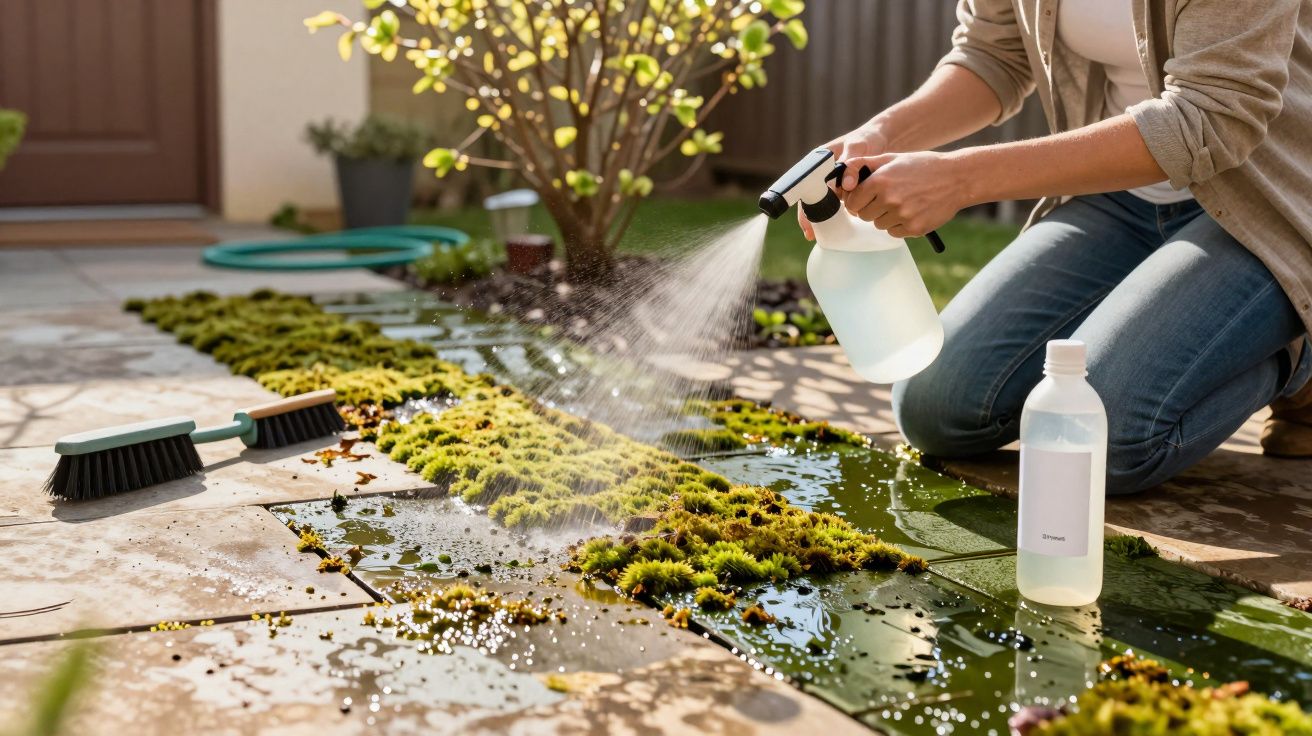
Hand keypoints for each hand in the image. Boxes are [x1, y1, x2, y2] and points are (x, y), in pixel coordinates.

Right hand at [798, 124, 888, 240]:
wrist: (880, 139)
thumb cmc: (866, 138)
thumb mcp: (857, 146)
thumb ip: (851, 163)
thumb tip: (846, 185)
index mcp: (819, 161)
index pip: (806, 185)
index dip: (805, 203)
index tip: (807, 219)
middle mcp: (822, 173)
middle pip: (811, 198)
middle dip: (811, 217)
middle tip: (810, 233)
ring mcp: (832, 182)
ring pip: (824, 203)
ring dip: (824, 217)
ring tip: (820, 234)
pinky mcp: (843, 189)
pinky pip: (836, 204)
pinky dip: (836, 215)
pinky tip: (836, 229)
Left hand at [840, 151, 969, 237]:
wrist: (957, 178)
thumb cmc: (923, 166)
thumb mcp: (891, 158)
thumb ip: (863, 165)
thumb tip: (842, 177)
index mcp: (880, 181)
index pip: (852, 202)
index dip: (856, 201)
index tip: (863, 198)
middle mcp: (889, 199)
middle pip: (863, 216)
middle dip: (870, 208)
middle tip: (885, 198)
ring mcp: (902, 216)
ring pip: (878, 225)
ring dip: (885, 217)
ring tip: (902, 202)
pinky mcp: (914, 228)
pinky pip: (894, 232)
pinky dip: (899, 225)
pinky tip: (912, 210)